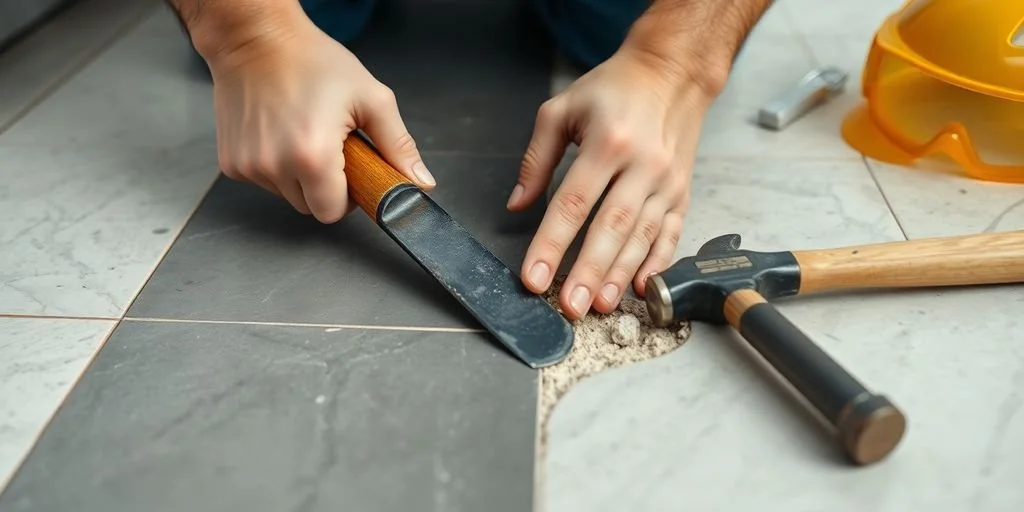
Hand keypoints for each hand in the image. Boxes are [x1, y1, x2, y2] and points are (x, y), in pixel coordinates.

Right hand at [205, 18, 434, 222]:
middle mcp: (275, 166)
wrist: (255, 38)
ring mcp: (248, 166)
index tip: (350, 172)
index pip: (333, 212)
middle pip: (310, 207)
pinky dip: (275, 166)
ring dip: (299, 176)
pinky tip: (280, 133)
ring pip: (286, 195)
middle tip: (331, 148)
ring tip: (304, 134)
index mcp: (312, 156)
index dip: (347, 197)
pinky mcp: (230, 162)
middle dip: (325, 187)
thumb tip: (421, 182)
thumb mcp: (370, 98)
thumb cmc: (312, 61)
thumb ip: (398, 145)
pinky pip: (263, 181)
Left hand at [508, 49, 718, 319]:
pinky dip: (656, 264)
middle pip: (611, 227)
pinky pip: (670, 235)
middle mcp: (642, 165)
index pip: (573, 203)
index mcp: (608, 142)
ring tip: (599, 305)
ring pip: (641, 237)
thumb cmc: (613, 90)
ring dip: (619, 275)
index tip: (534, 276)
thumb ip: (536, 158)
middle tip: (569, 306)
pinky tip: (640, 288)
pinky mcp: (681, 193)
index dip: (551, 244)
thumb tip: (518, 205)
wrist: (672, 74)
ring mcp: (667, 182)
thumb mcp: (562, 108)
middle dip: (588, 271)